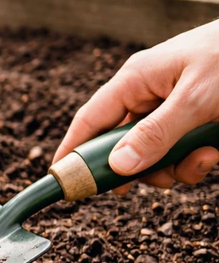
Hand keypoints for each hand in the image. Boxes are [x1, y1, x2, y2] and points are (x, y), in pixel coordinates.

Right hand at [54, 20, 218, 193]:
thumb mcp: (198, 99)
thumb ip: (157, 133)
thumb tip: (119, 166)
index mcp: (136, 79)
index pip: (89, 121)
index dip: (72, 152)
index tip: (59, 181)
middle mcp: (148, 95)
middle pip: (121, 145)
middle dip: (138, 168)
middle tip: (151, 183)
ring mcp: (172, 109)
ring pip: (153, 155)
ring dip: (175, 168)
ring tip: (204, 159)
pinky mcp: (195, 121)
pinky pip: (181, 154)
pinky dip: (196, 162)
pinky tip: (214, 154)